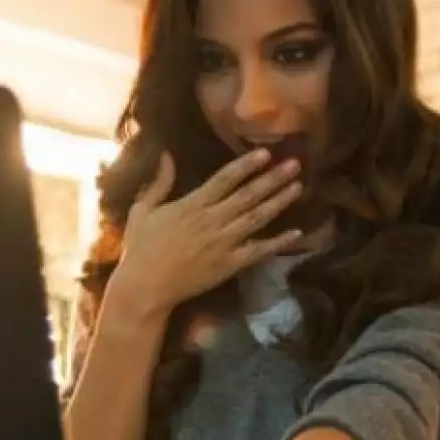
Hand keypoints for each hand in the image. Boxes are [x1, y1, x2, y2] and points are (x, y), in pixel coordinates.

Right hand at [109, 148, 303, 319]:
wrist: (146, 287)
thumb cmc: (140, 248)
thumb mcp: (143, 210)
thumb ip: (159, 183)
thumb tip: (167, 155)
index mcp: (192, 204)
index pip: (225, 179)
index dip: (246, 165)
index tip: (266, 153)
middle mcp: (213, 220)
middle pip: (248, 195)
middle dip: (273, 178)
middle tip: (296, 164)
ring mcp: (224, 243)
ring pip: (258, 218)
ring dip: (279, 201)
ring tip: (299, 186)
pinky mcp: (230, 264)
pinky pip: (259, 251)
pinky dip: (279, 242)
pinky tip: (298, 233)